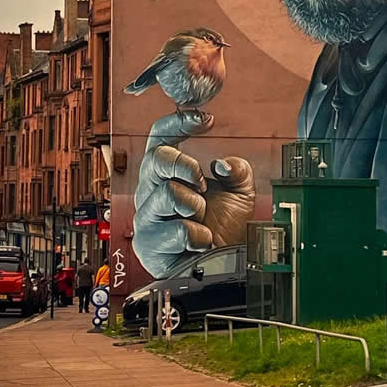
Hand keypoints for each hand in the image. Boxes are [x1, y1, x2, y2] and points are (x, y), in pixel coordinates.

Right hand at [132, 111, 255, 277]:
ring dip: (194, 204)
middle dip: (184, 166)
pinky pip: (174, 229)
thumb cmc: (225, 228)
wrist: (225, 267)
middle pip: (155, 159)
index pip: (160, 137)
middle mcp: (151, 190)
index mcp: (168, 172)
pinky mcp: (148, 244)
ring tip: (201, 216)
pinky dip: (197, 234)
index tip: (204, 120)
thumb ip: (237, 170)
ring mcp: (147, 217)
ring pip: (166, 193)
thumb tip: (223, 164)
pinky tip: (202, 240)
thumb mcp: (239, 191)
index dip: (177, 123)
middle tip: (201, 180)